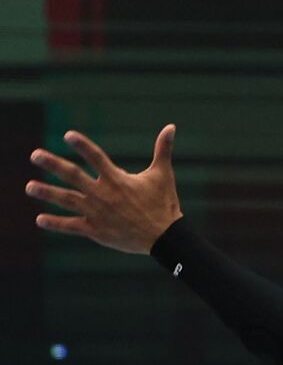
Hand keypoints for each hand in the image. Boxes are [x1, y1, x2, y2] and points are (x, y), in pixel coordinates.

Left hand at [27, 125, 183, 253]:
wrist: (165, 237)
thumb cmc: (164, 203)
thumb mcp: (163, 174)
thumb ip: (163, 150)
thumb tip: (171, 127)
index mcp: (117, 179)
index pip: (96, 157)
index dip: (82, 145)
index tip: (68, 136)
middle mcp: (103, 194)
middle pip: (73, 176)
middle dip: (52, 164)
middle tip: (35, 155)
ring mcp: (97, 212)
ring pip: (66, 200)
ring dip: (46, 192)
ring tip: (29, 187)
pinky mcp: (95, 230)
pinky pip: (71, 226)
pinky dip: (55, 223)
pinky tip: (40, 219)